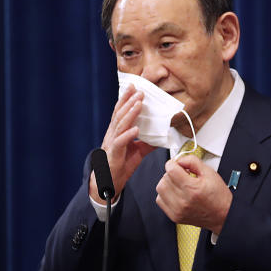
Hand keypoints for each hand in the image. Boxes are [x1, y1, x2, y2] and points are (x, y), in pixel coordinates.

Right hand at [89, 85, 154, 201]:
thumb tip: (161, 136)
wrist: (109, 182)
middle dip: (129, 101)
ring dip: (130, 114)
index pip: (120, 112)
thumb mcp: (138, 151)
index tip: (134, 88)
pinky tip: (135, 130)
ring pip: (120, 125)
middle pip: (120, 114)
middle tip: (140, 91)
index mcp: (117, 131)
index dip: (126, 99)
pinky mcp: (113, 154)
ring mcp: (111, 143)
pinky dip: (128, 135)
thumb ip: (147, 143)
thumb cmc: (121, 165)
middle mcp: (112, 134)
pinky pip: (120, 143)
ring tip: (138, 104)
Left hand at [155, 152, 232, 233]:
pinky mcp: (174, 216)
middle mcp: (183, 201)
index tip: (178, 165)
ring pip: (160, 189)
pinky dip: (166, 194)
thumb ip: (192, 161)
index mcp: (192, 189)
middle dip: (172, 173)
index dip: (174, 164)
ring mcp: (177, 210)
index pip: (171, 170)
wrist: (223, 215)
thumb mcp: (209, 172)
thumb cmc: (218, 196)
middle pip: (164, 178)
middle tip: (182, 175)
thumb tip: (179, 159)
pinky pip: (160, 200)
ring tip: (179, 184)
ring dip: (167, 183)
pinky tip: (176, 193)